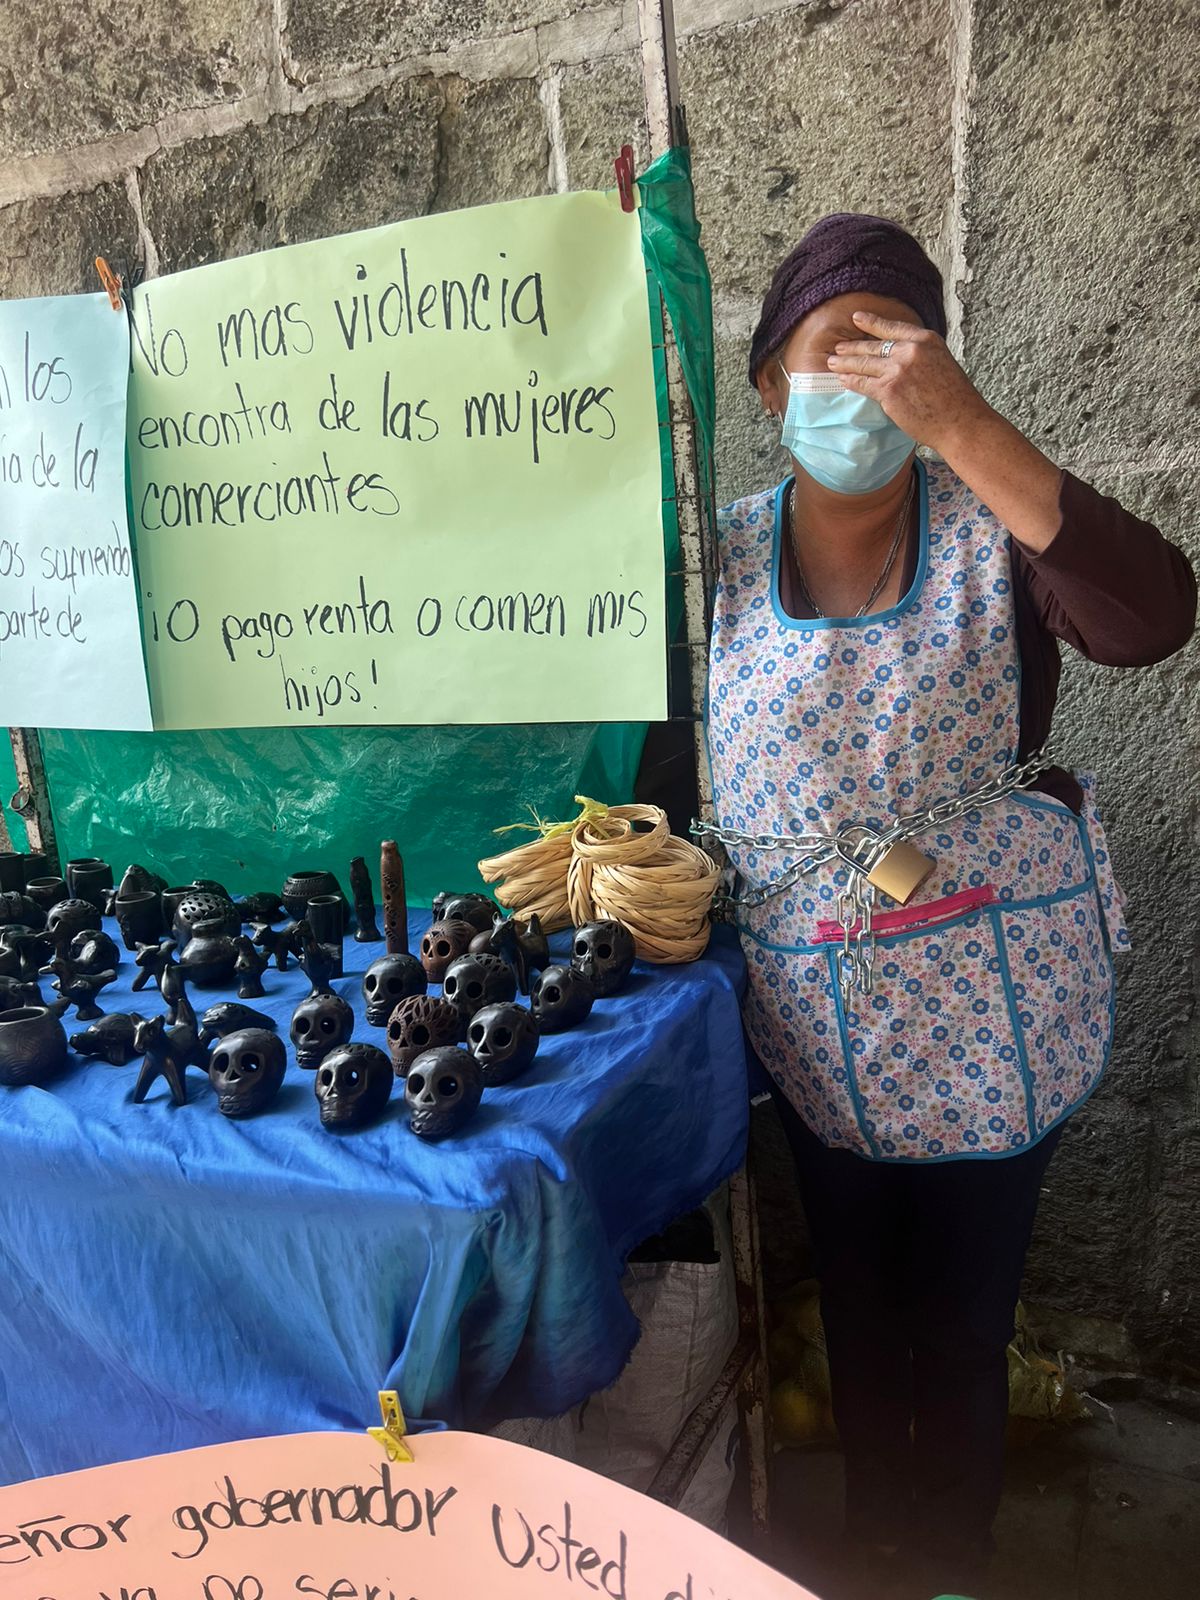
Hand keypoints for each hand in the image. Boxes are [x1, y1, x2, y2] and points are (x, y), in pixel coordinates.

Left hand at [826, 310, 990, 453]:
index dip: (871, 323)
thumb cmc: (955, 399)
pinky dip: (850, 381)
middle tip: (838, 348)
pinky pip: (863, 384)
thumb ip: (920, 356)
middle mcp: (910, 351)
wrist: (960, 421)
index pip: (892, 328)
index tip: (856, 318)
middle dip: (852, 347)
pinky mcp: (888, 391)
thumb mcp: (942, 362)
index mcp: (926, 340)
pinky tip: (842, 379)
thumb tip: (898, 358)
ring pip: (864, 364)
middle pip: (873, 347)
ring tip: (832, 362)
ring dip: (845, 363)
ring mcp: (898, 370)